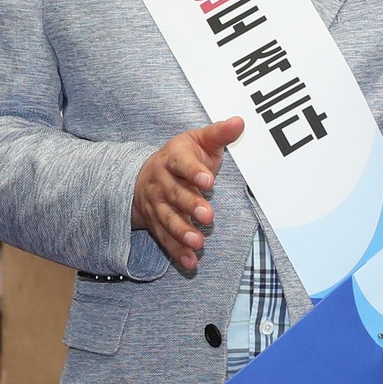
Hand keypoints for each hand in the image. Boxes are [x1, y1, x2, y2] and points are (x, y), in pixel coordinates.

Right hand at [133, 118, 242, 274]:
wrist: (143, 177)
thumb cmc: (182, 157)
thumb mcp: (199, 141)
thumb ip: (219, 134)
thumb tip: (239, 122)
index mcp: (173, 158)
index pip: (182, 163)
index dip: (194, 172)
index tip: (209, 181)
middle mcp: (161, 182)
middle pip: (175, 194)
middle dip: (190, 205)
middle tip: (208, 215)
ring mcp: (157, 205)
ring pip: (168, 219)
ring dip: (182, 231)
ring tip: (197, 241)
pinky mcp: (157, 224)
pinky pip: (166, 239)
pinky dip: (177, 252)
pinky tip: (190, 262)